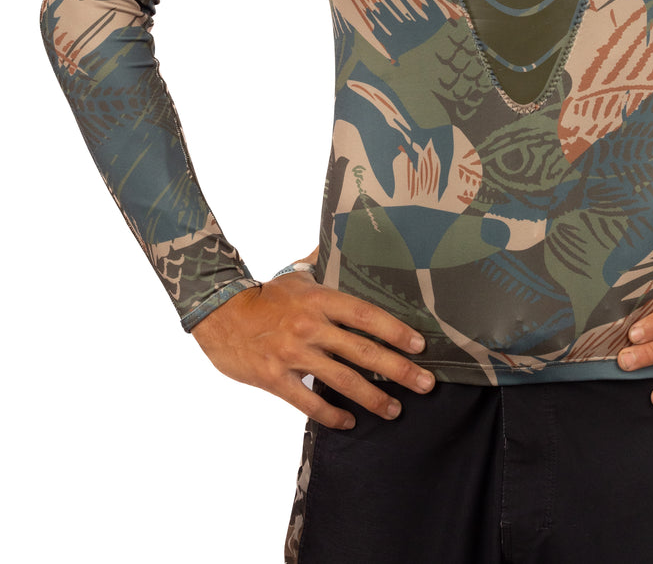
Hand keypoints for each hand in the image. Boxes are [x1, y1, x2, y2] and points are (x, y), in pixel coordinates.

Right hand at [190, 253, 433, 429]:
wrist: (219, 314)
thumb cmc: (264, 294)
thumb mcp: (296, 273)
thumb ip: (324, 262)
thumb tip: (347, 238)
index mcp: (320, 300)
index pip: (366, 315)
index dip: (396, 330)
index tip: (419, 345)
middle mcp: (311, 327)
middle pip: (363, 351)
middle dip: (398, 370)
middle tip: (425, 384)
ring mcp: (293, 354)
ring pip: (342, 380)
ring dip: (373, 398)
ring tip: (394, 410)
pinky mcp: (276, 378)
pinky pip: (308, 402)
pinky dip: (331, 415)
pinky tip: (349, 421)